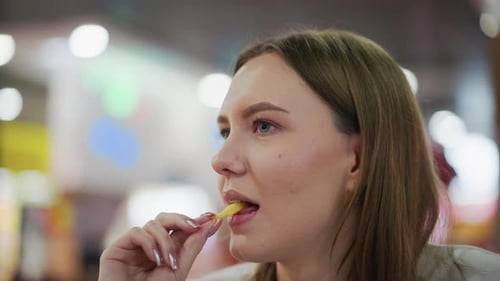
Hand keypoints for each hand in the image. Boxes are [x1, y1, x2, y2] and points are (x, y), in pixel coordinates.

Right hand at [98, 212, 220, 280]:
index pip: (178, 228)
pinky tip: (154, 259)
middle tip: (194, 227)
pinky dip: (149, 243)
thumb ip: (192, 247)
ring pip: (153, 224)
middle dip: (181, 220)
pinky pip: (136, 232)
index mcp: (163, 250)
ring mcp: (133, 246)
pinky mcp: (117, 248)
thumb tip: (209, 225)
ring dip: (165, 241)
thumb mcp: (178, 270)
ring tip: (167, 262)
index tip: (211, 217)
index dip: (194, 220)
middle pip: (164, 218)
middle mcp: (148, 245)